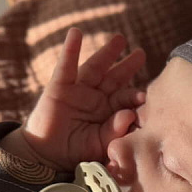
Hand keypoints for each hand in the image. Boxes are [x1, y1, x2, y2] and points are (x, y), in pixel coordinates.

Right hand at [19, 27, 145, 171]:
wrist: (46, 158)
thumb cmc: (76, 153)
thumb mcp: (99, 145)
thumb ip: (115, 131)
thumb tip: (130, 115)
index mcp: (109, 112)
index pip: (125, 99)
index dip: (134, 96)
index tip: (145, 96)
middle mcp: (96, 98)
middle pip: (115, 77)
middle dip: (128, 65)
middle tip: (140, 53)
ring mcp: (78, 90)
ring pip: (95, 67)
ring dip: (107, 52)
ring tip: (120, 39)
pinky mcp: (59, 87)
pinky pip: (66, 66)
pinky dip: (70, 49)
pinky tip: (76, 33)